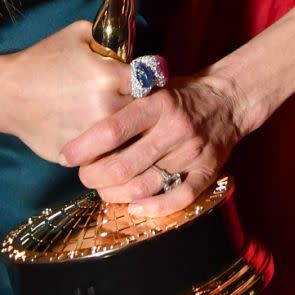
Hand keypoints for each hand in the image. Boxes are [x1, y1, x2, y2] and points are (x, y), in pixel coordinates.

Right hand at [0, 21, 134, 162]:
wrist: (7, 93)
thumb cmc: (42, 60)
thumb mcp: (78, 33)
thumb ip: (109, 38)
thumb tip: (132, 47)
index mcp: (109, 77)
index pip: (149, 80)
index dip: (147, 78)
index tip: (142, 80)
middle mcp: (106, 108)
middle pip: (141, 111)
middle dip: (138, 105)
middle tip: (128, 100)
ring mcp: (93, 137)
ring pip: (126, 137)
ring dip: (125, 130)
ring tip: (114, 120)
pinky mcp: (79, 156)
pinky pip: (105, 154)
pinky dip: (105, 149)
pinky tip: (96, 136)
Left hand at [60, 70, 244, 215]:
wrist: (228, 99)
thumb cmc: (179, 94)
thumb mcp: (152, 86)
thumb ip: (124, 102)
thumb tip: (80, 121)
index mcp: (158, 103)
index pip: (113, 129)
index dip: (84, 147)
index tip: (66, 156)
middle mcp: (175, 128)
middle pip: (124, 165)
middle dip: (95, 176)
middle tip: (84, 176)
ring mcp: (192, 152)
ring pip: (146, 185)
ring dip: (117, 194)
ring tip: (104, 190)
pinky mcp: (208, 171)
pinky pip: (179, 198)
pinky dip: (154, 208)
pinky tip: (135, 207)